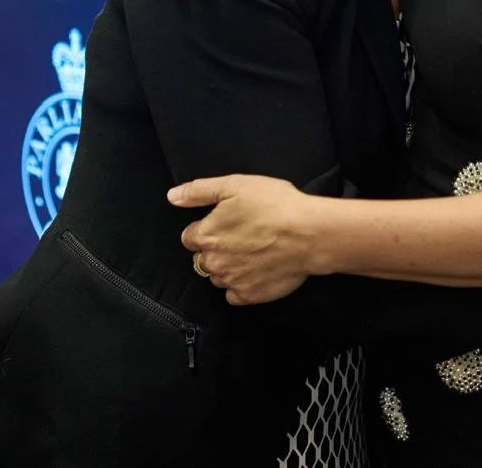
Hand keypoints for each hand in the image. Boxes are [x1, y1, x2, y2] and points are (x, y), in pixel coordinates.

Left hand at [169, 175, 318, 304]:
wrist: (309, 234)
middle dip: (215, 250)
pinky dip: (241, 286)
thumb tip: (172, 196)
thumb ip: (199, 191)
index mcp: (206, 235)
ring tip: (251, 254)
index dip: (206, 228)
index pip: (189, 237)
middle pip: (202, 259)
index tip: (225, 223)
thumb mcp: (235, 185)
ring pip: (218, 277)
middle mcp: (213, 263)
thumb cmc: (274, 205)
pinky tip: (256, 271)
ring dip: (227, 268)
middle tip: (241, 237)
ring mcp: (231, 282)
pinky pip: (234, 295)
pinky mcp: (249, 296)